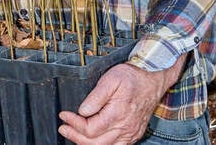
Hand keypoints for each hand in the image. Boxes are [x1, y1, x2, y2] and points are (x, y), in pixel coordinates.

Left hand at [57, 55, 185, 143]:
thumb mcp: (110, 79)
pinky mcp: (133, 134)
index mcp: (118, 114)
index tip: (64, 115)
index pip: (90, 129)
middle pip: (95, 142)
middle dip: (75, 136)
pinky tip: (91, 139)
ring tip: (73, 135)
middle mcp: (125, 128)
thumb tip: (83, 110)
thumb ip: (96, 96)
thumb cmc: (131, 77)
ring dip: (86, 143)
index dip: (74, 124)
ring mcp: (130, 133)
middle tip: (63, 128)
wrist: (152, 79)